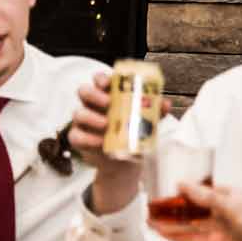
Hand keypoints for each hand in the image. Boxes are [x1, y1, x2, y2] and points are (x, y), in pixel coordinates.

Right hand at [68, 69, 156, 214]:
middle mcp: (92, 106)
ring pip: (77, 113)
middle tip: (108, 103)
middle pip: (84, 91)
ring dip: (91, 117)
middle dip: (94, 94)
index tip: (108, 83)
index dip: (101, 79)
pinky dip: (87, 138)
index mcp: (107, 96)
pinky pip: (76, 136)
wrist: (124, 162)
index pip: (98, 80)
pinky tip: (100, 142)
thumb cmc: (132, 135)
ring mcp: (83, 122)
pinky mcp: (78, 138)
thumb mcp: (145, 122)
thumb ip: (154, 112)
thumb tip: (165, 104)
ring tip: (106, 125)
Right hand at [147, 181, 241, 240]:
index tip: (163, 190)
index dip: (181, 191)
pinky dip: (173, 235)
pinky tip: (159, 231)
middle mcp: (217, 212)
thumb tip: (181, 184)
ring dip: (168, 222)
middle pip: (189, 208)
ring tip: (148, 219)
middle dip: (170, 208)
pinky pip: (188, 239)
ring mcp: (212, 230)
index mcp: (226, 197)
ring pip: (185, 224)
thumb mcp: (231, 206)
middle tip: (150, 206)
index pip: (199, 191)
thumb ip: (204, 197)